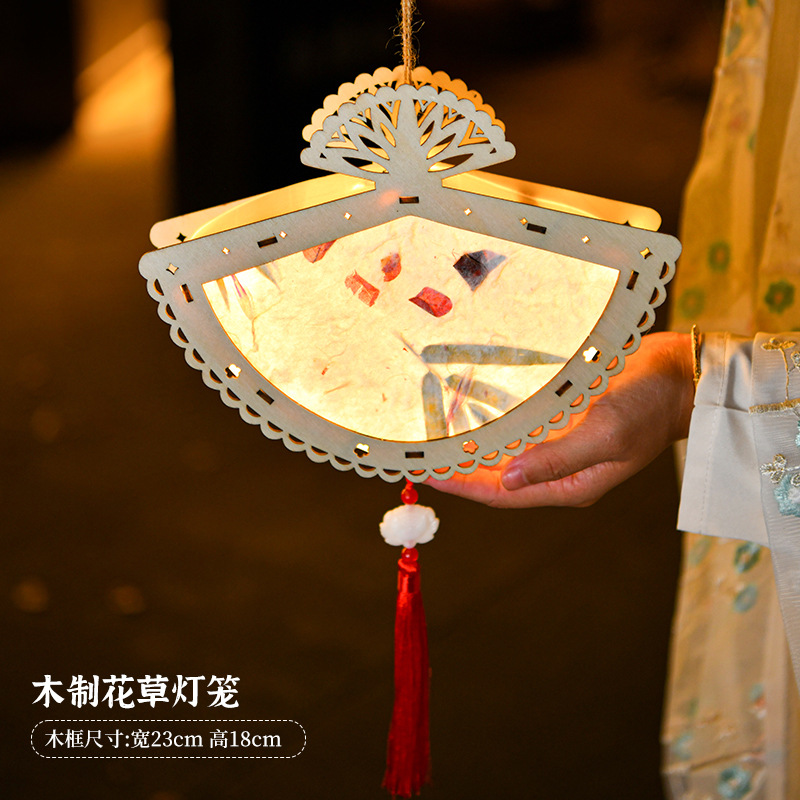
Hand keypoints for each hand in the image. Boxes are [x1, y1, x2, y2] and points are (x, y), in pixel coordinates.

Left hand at [426, 332, 694, 507]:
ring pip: (505, 457)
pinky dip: (494, 430)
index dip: (461, 485)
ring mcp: (562, 448)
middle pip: (498, 479)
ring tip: (434, 440)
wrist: (682, 375)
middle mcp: (560, 471)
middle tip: (420, 456)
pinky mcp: (564, 424)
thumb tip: (506, 479)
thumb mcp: (605, 434)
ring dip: (472, 451)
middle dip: (460, 470)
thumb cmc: (649, 405)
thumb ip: (555, 459)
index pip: (502, 493)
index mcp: (569, 484)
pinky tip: (472, 417)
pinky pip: (520, 433)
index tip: (426, 473)